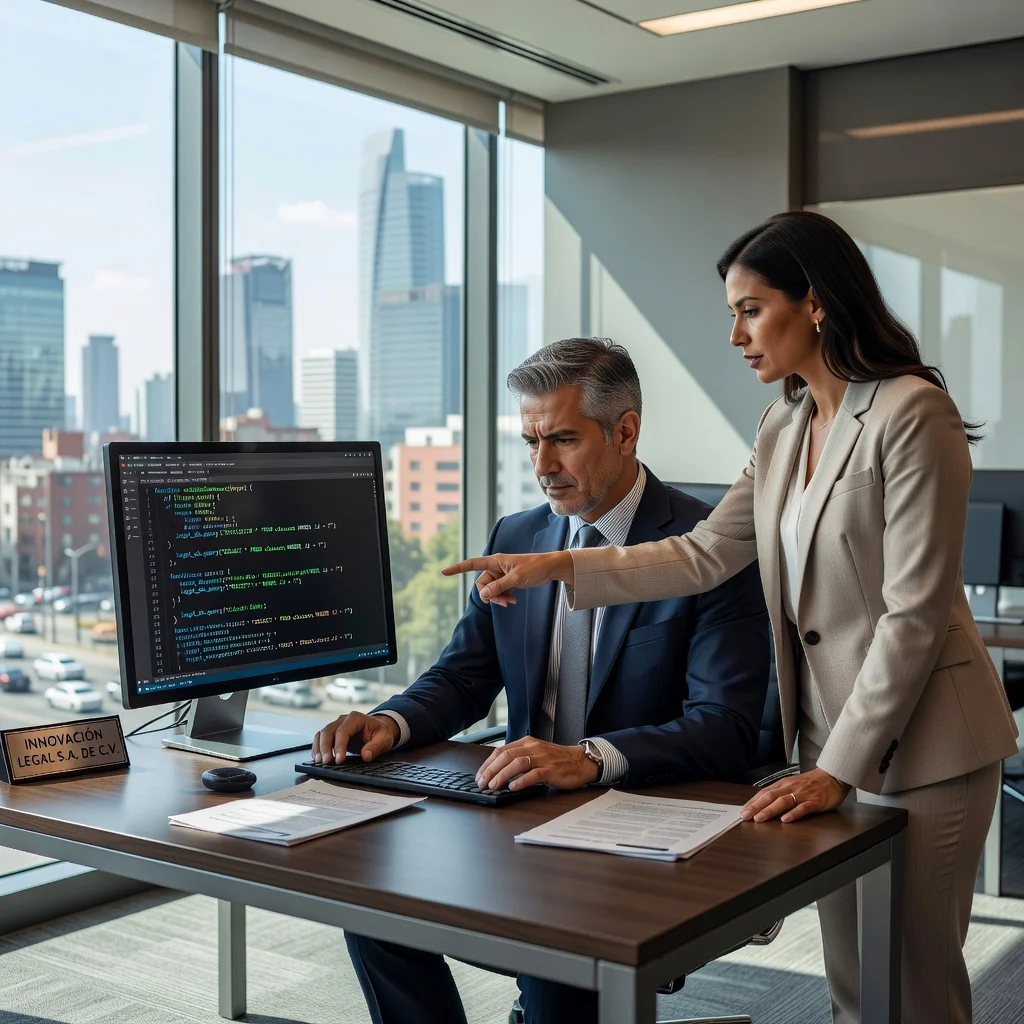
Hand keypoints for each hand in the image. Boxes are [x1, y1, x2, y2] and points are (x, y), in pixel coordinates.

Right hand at [311, 712, 398, 764]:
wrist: (378, 730)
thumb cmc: (381, 733)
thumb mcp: (384, 739)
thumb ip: (376, 747)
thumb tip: (366, 756)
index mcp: (356, 718)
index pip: (343, 731)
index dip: (339, 746)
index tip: (339, 761)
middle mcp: (343, 719)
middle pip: (328, 731)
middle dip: (325, 747)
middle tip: (326, 763)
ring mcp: (336, 725)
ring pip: (321, 734)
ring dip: (318, 748)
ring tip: (319, 762)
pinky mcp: (332, 734)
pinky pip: (320, 738)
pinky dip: (317, 748)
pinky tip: (317, 759)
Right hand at [441, 551, 573, 606]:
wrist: (551, 568)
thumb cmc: (535, 568)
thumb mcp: (516, 579)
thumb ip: (498, 587)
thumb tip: (482, 595)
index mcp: (495, 561)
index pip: (472, 564)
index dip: (457, 568)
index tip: (444, 572)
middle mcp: (496, 566)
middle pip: (482, 584)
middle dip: (490, 595)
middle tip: (505, 602)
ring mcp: (502, 574)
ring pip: (491, 590)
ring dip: (498, 598)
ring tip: (511, 601)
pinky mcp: (508, 580)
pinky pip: (499, 591)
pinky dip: (503, 597)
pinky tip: (514, 600)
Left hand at [476, 737, 598, 791]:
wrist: (581, 761)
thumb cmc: (558, 760)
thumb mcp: (536, 754)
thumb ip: (520, 758)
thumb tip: (498, 771)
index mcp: (527, 742)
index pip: (502, 750)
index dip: (488, 763)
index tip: (479, 775)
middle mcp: (533, 748)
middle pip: (507, 756)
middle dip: (491, 770)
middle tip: (482, 782)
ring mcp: (543, 758)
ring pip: (518, 763)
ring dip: (502, 775)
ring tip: (493, 785)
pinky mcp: (551, 770)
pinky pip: (534, 774)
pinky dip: (521, 781)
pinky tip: (513, 788)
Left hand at [739, 768, 849, 822]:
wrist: (833, 777)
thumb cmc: (811, 783)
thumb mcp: (793, 785)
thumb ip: (780, 793)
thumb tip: (763, 804)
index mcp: (784, 784)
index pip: (764, 793)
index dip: (752, 802)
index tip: (742, 811)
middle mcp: (790, 788)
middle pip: (770, 797)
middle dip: (756, 807)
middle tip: (745, 816)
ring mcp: (803, 794)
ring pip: (783, 802)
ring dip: (770, 810)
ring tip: (759, 819)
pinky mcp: (815, 801)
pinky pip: (803, 808)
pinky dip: (793, 813)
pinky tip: (786, 820)